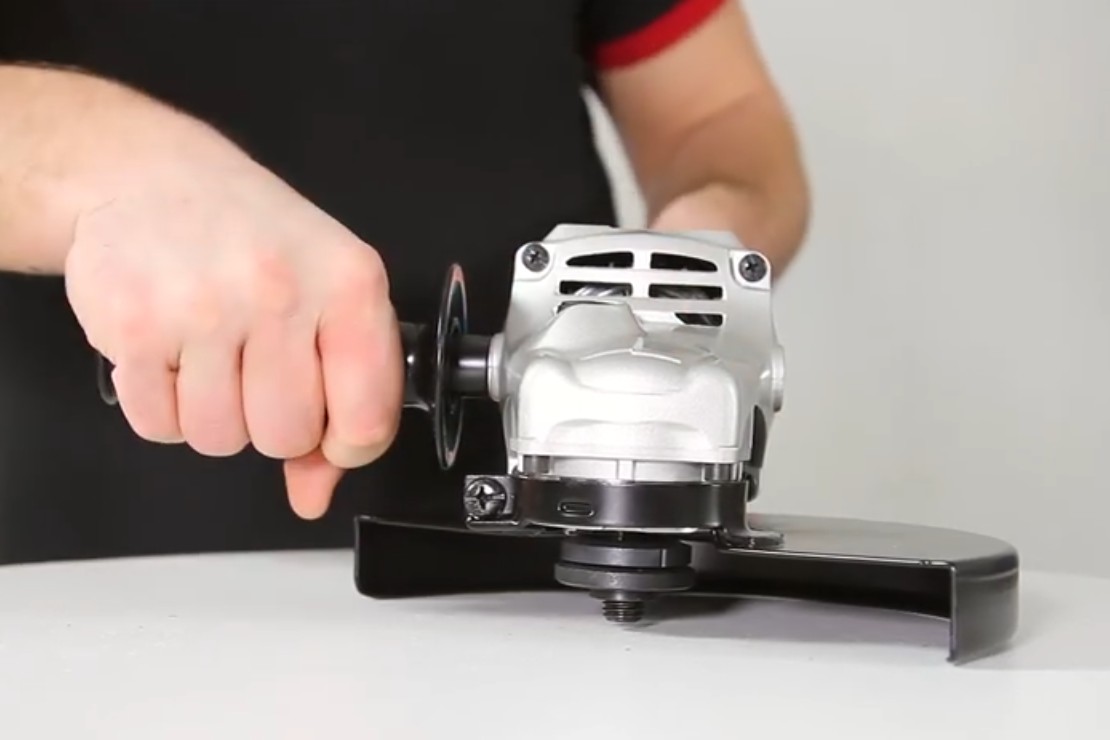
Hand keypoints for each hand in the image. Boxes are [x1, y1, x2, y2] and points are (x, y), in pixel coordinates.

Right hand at [63, 114, 402, 518]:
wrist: (154, 177)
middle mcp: (278, 292)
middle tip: (259, 369)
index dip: (347, 445)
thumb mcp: (330, 294)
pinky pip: (160, 426)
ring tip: (215, 356)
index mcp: (349, 284)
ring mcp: (201, 308)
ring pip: (219, 440)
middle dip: (273, 421)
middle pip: (285, 437)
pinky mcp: (132, 326)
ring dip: (217, 415)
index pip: (365, 419)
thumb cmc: (256, 238)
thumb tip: (315, 492)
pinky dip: (166, 406)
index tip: (334, 430)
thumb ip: (343, 397)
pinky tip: (175, 354)